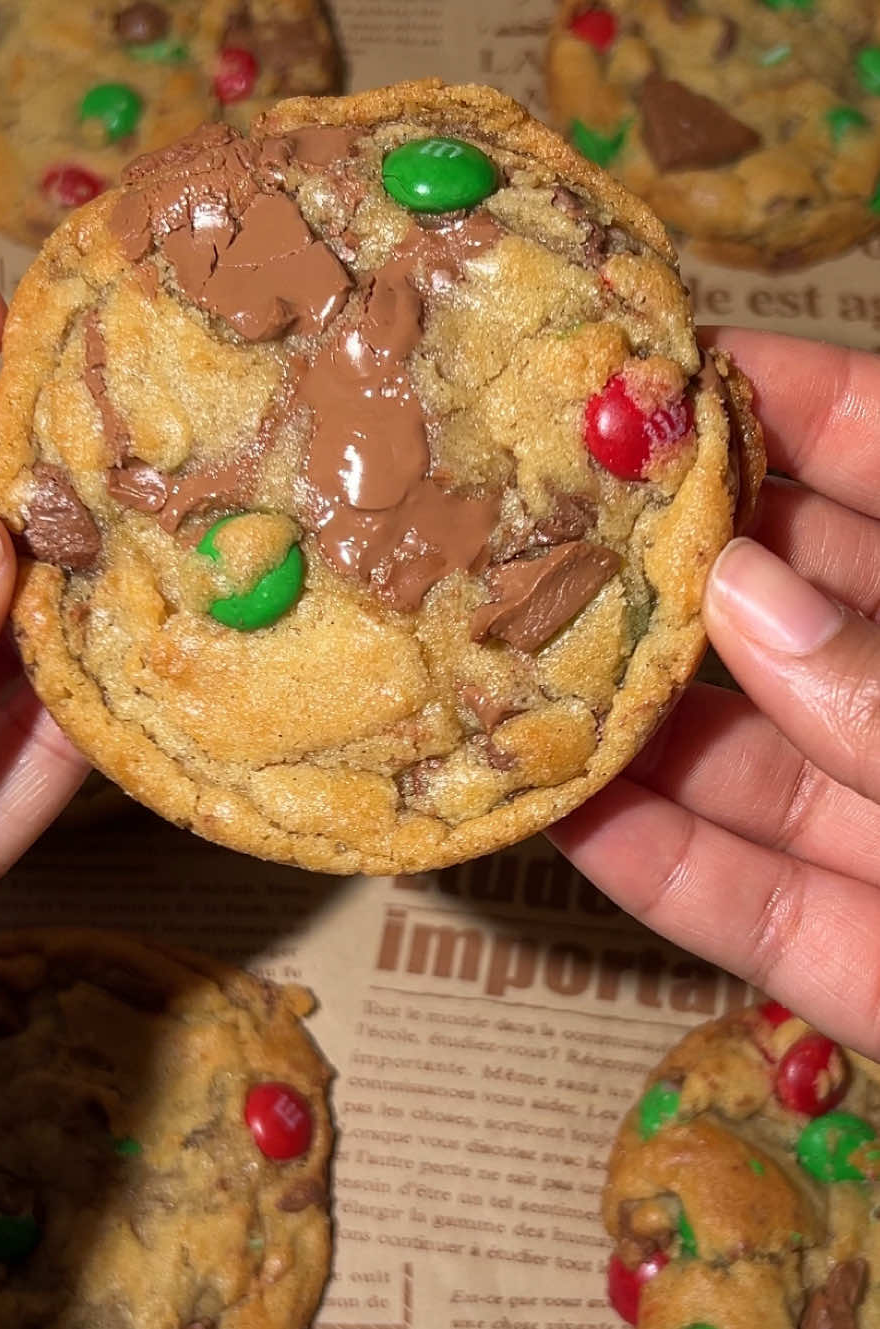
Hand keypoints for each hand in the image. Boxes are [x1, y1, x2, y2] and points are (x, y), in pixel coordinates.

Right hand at [552, 326, 879, 1058]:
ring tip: (493, 663)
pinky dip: (653, 869)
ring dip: (622, 720)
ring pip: (744, 760)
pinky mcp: (876, 966)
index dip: (771, 401)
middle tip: (521, 517)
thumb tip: (742, 597)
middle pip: (785, 605)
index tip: (641, 370)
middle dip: (655, 561)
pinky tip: (548, 812)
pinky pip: (749, 908)